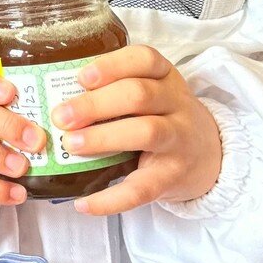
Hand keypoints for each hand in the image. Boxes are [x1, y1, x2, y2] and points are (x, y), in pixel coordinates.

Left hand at [52, 45, 221, 215]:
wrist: (210, 156)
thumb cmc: (162, 117)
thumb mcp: (151, 92)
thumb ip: (113, 90)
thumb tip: (51, 97)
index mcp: (164, 77)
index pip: (145, 60)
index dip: (112, 66)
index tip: (81, 77)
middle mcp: (176, 104)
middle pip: (139, 95)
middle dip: (96, 104)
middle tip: (60, 116)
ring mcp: (179, 140)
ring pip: (146, 132)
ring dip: (104, 138)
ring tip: (70, 144)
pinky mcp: (173, 176)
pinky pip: (143, 188)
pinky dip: (111, 198)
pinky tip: (83, 203)